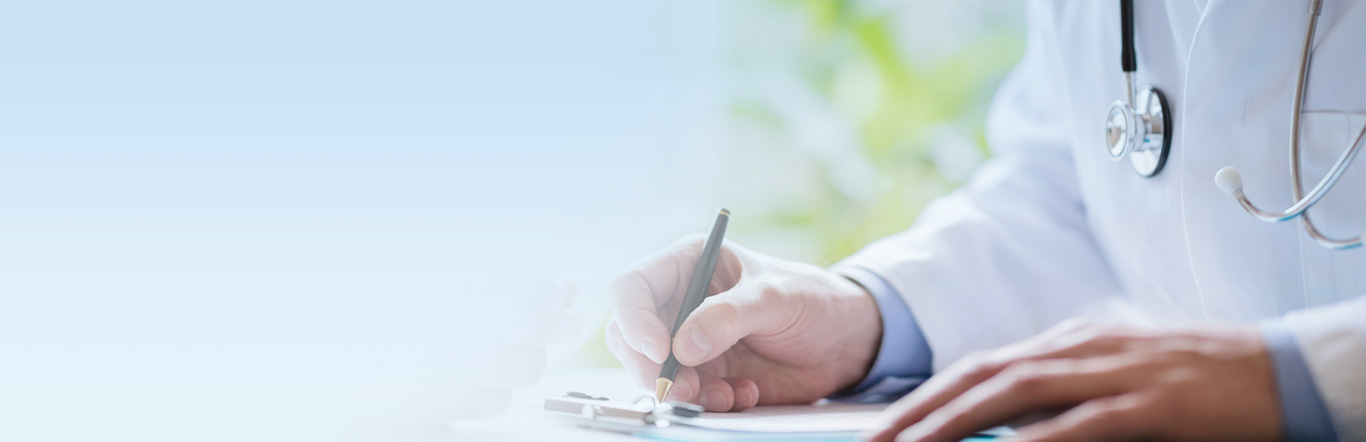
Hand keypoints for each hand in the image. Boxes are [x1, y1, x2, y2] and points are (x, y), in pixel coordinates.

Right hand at [606, 236, 881, 411]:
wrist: (843, 340)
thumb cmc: (811, 299)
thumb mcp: (775, 297)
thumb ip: (728, 317)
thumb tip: (682, 348)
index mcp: (688, 265)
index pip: (631, 288)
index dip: (633, 320)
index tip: (658, 351)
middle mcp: (680, 303)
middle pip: (628, 337)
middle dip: (651, 368)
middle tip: (686, 388)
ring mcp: (689, 342)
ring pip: (653, 373)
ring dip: (684, 393)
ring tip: (727, 394)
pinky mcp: (705, 375)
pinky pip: (686, 398)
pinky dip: (711, 404)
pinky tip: (746, 393)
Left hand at [865, 320, 1279, 441]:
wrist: (1280, 371)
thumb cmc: (1193, 380)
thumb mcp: (1114, 377)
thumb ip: (1059, 396)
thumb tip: (1002, 425)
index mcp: (1068, 341)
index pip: (980, 366)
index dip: (926, 396)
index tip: (885, 428)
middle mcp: (1080, 347)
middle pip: (982, 375)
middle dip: (921, 411)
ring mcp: (1114, 371)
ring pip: (1017, 392)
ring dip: (957, 423)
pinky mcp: (1151, 402)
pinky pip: (1083, 422)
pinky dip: (1037, 440)